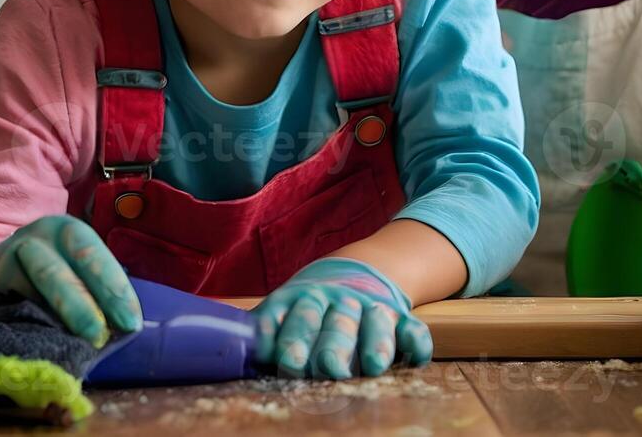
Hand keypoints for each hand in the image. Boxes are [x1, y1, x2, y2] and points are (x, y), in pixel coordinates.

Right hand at [0, 215, 140, 347]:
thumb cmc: (49, 273)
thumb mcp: (72, 267)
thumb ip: (95, 291)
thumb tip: (120, 329)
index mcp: (67, 232)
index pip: (92, 255)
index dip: (113, 288)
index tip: (130, 322)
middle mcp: (36, 239)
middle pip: (56, 271)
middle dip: (80, 305)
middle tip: (98, 336)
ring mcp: (6, 261)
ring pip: (28, 290)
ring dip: (51, 318)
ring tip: (71, 345)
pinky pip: (8, 307)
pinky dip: (26, 326)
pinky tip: (41, 344)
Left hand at [252, 257, 431, 379]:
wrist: (352, 273)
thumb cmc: (306, 307)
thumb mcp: (281, 309)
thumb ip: (259, 328)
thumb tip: (225, 347)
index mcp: (304, 298)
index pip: (297, 316)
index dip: (292, 337)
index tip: (287, 360)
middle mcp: (339, 301)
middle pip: (336, 323)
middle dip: (333, 346)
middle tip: (329, 369)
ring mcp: (371, 307)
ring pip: (375, 323)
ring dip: (376, 342)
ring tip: (374, 365)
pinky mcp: (399, 317)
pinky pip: (412, 328)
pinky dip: (416, 341)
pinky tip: (417, 356)